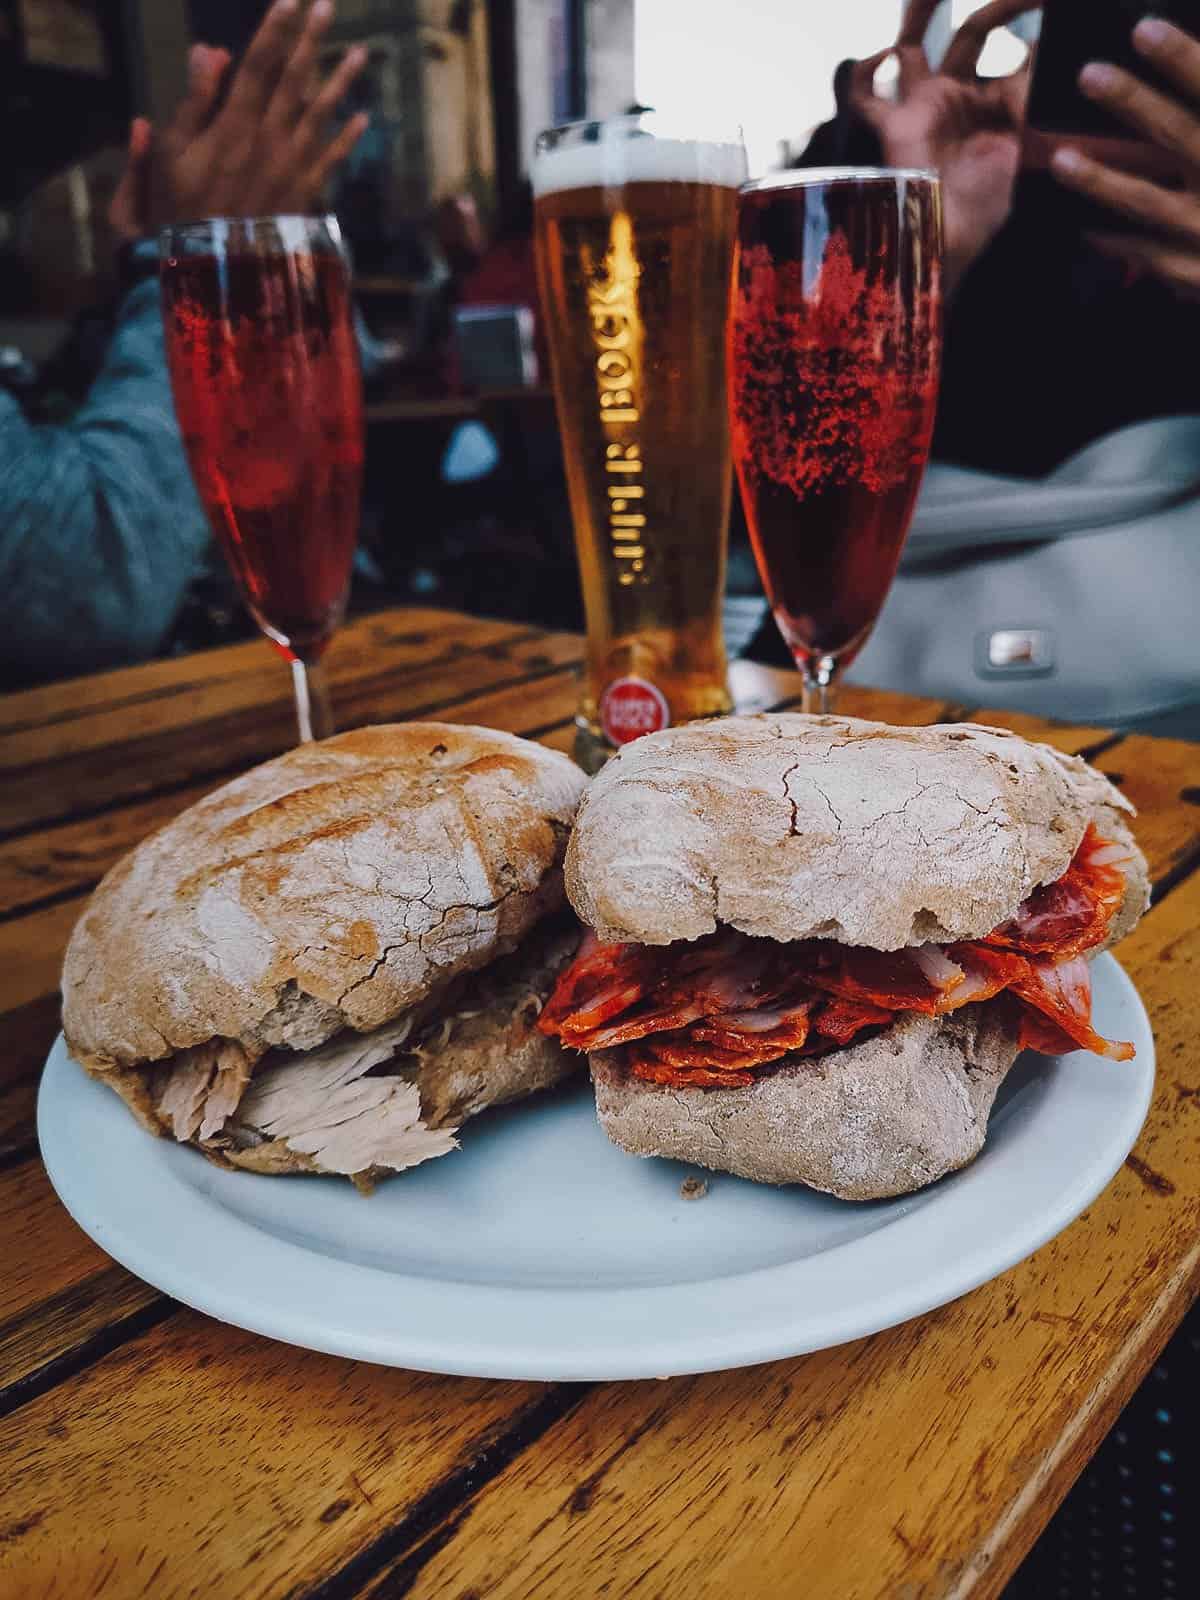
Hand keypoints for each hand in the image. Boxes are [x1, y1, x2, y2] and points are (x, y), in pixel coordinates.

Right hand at [108, 0, 368, 242]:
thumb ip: (195, 101)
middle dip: (311, 40)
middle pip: (294, 80)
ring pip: (321, 115)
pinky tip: (364, 117)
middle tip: (327, 5)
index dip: (275, 29)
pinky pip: (331, 161)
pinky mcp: (303, 195)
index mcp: (234, 125)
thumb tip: (211, 51)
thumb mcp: (173, 153)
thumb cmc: (181, 209)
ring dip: (341, 81)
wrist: (214, 269)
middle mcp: (268, 141)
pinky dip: (348, 139)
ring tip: (361, 52)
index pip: (259, 65)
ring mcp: (290, 168)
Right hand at [850, 0, 1040, 292]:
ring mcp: (925, 110)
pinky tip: (880, 57)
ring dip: (919, 13)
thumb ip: (1036, 97)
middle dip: (993, 9)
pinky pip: (866, 97)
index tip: (1046, 3)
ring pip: (914, 49)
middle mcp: (961, 100)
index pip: (1018, 50)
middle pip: (969, 35)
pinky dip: (865, 74)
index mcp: (998, 105)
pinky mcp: (894, 128)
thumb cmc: (989, 207)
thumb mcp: (1030, 142)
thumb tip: (1057, 49)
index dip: (1030, 22)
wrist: (951, 243)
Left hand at [1051, 18, 1199, 299]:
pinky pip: (1147, 255)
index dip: (1182, 59)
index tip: (1143, 29)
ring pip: (1149, 201)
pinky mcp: (1198, 274)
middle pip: (1179, 134)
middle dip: (1133, 103)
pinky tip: (1083, 229)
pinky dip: (1114, 243)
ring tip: (1060, 160)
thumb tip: (1189, 58)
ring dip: (1101, 181)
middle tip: (1087, 74)